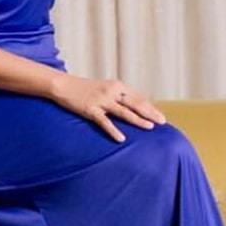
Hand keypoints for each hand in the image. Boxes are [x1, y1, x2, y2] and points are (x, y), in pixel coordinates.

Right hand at [49, 74, 166, 142]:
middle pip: (135, 103)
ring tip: (150, 127)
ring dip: (138, 119)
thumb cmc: (84, 89)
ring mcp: (101, 100)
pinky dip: (113, 130)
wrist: (63, 85)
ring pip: (124, 112)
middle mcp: (112, 91)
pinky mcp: (90, 110)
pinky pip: (104, 122)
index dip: (150, 107)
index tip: (160, 116)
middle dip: (150, 113)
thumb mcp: (104, 88)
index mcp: (117, 86)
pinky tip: (121, 139)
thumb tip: (131, 106)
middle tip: (162, 122)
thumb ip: (117, 96)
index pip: (138, 97)